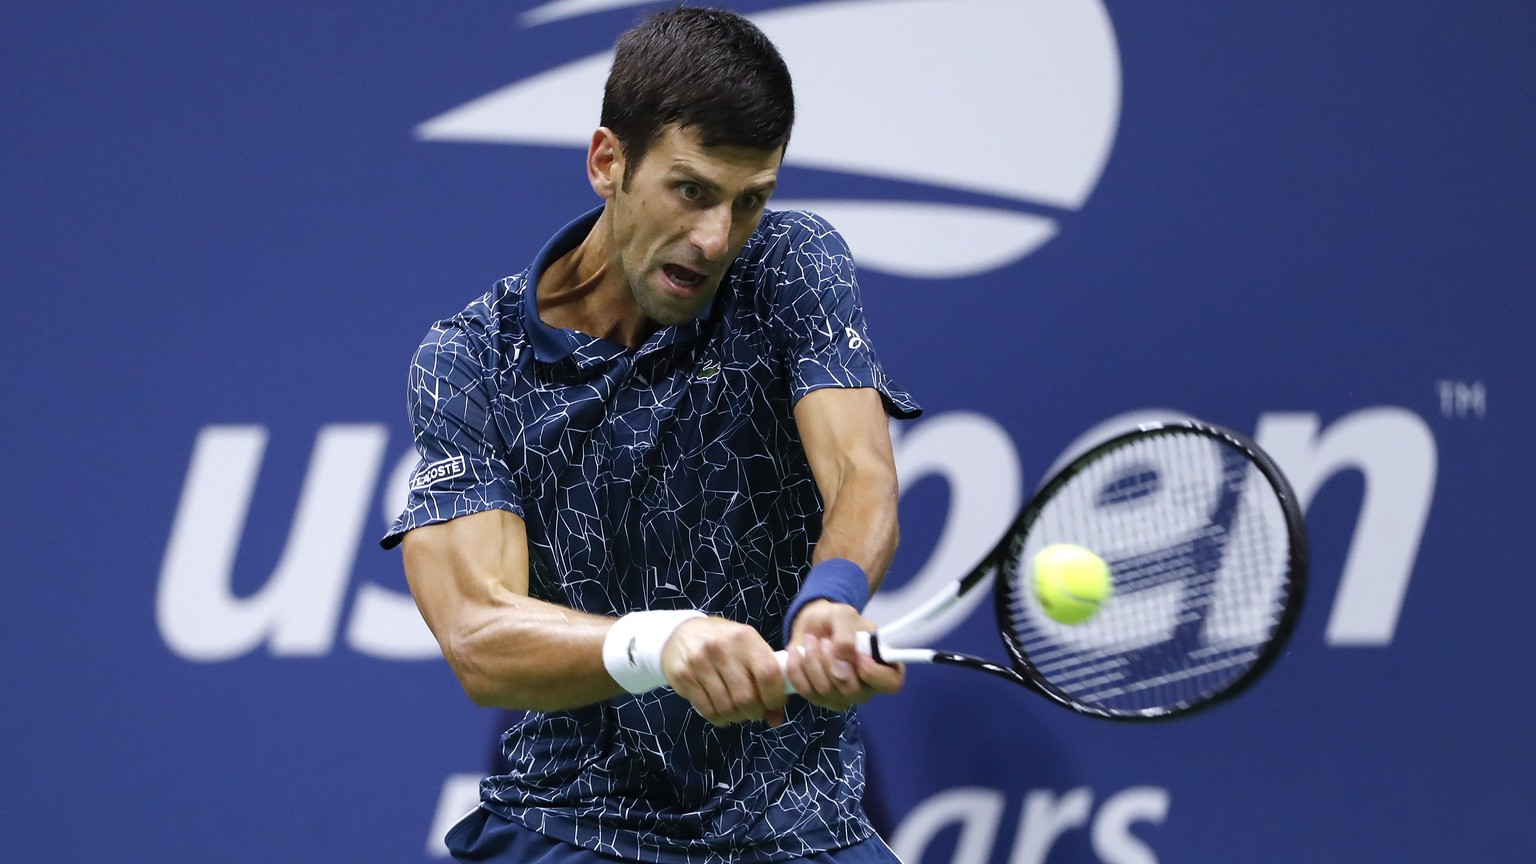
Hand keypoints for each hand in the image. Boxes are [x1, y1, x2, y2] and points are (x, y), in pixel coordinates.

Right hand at [661, 616, 787, 726]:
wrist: (680, 633)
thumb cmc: (723, 642)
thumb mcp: (748, 647)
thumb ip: (765, 676)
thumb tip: (776, 718)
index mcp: (745, 638)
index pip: (768, 674)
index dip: (775, 697)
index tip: (773, 705)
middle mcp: (722, 648)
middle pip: (746, 697)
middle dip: (754, 712)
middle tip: (753, 711)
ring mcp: (700, 662)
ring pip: (726, 708)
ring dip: (735, 717)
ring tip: (736, 712)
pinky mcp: (683, 676)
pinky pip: (707, 710)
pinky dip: (718, 718)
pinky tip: (720, 712)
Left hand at [784, 600, 903, 711]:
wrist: (813, 626)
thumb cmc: (836, 620)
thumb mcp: (843, 616)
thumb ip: (846, 637)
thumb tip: (842, 663)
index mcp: (884, 665)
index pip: (891, 683)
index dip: (875, 674)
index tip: (859, 655)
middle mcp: (867, 686)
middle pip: (851, 690)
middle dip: (831, 661)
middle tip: (824, 640)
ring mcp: (844, 697)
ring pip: (825, 690)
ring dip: (812, 661)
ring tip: (811, 641)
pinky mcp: (821, 700)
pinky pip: (806, 691)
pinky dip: (797, 668)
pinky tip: (798, 653)